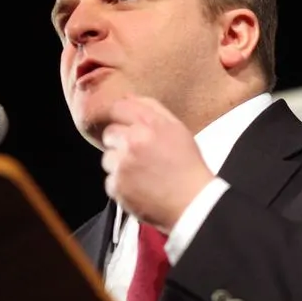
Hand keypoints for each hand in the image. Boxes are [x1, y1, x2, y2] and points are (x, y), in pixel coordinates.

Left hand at [101, 95, 214, 232]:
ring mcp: (123, 165)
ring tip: (143, 174)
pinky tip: (141, 187)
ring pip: (108, 158)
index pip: (119, 107)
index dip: (118, 115)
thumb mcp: (178, 130)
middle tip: (140, 155)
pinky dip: (122, 185)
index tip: (123, 124)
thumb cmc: (188, 167)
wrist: (194, 204)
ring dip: (120, 165)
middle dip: (121, 142)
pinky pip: (110, 181)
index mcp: (151, 125)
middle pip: (110, 134)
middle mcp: (134, 141)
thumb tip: (127, 96)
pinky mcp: (117, 186)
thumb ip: (152, 109)